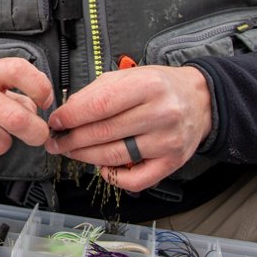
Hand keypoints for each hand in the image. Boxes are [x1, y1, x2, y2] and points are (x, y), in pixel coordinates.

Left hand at [44, 65, 210, 193]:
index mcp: (148, 85)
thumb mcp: (129, 76)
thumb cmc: (160, 87)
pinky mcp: (172, 162)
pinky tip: (103, 167)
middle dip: (72, 139)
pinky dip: (113, 177)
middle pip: (103, 133)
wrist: (199, 101)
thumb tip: (67, 113)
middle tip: (57, 142)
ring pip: (114, 156)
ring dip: (85, 157)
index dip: (71, 116)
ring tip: (72, 151)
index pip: (99, 105)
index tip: (56, 122)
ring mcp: (167, 141)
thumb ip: (97, 92)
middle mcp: (161, 113)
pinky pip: (135, 179)